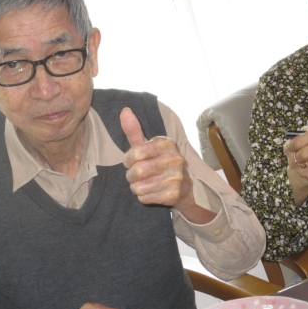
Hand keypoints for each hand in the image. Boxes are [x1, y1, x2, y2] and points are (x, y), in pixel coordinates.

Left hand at [120, 108, 213, 222]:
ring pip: (139, 186)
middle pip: (138, 171)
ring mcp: (177, 177)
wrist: (184, 188)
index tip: (130, 162)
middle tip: (135, 176)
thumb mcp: (147, 146)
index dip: (128, 160)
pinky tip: (151, 192)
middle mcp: (175, 158)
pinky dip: (142, 197)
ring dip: (136, 187)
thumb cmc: (159, 163)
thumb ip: (134, 130)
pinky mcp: (174, 194)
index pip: (136, 152)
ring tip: (142, 184)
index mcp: (166, 143)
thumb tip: (124, 110)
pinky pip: (145, 198)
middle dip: (130, 176)